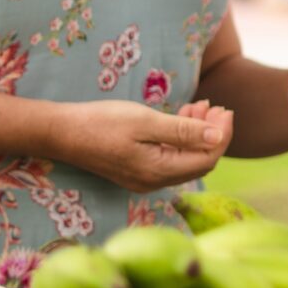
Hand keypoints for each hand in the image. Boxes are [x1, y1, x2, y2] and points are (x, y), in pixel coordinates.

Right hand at [51, 99, 233, 192]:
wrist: (61, 132)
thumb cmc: (101, 123)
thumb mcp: (145, 122)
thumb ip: (183, 131)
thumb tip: (218, 137)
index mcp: (158, 172)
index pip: (207, 160)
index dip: (222, 136)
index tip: (225, 110)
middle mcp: (154, 181)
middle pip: (199, 161)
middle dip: (213, 134)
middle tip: (216, 106)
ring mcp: (144, 178)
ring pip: (185, 158)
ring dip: (197, 133)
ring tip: (200, 106)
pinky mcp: (136, 169)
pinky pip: (169, 156)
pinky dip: (181, 137)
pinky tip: (183, 116)